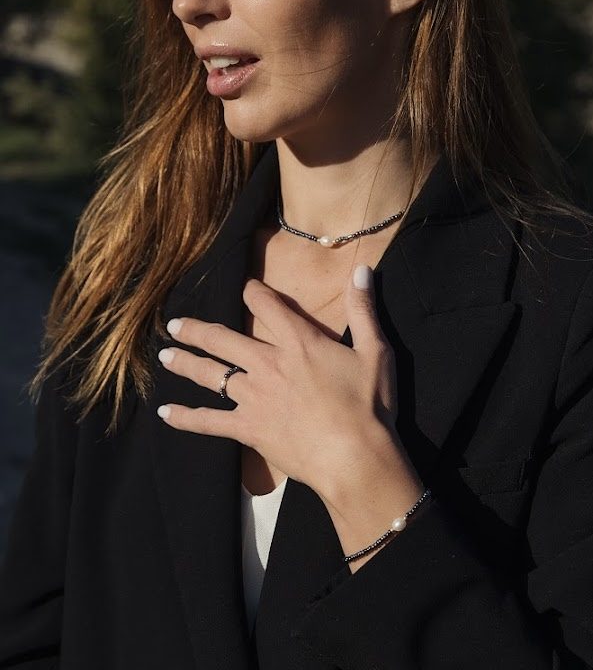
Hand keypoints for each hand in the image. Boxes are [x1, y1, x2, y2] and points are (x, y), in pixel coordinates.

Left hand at [157, 264, 411, 500]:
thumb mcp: (375, 351)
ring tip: (164, 356)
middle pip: (222, 338)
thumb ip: (363, 309)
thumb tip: (362, 270)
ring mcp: (254, 397)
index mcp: (297, 342)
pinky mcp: (248, 428)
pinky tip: (166, 413)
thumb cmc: (368, 405)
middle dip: (196, 329)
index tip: (245, 288)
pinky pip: (209, 422)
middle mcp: (268, 364)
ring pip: (210, 374)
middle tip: (174, 325)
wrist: (354, 457)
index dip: (253, 292)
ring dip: (185, 363)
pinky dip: (186, 418)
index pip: (266, 304)